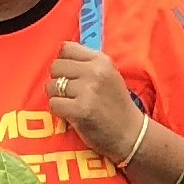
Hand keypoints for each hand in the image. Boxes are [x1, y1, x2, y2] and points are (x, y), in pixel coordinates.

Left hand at [46, 43, 147, 169]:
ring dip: (57, 97)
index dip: (64, 63)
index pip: (66, 48)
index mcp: (101, 60)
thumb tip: (60, 55)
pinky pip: (54, 104)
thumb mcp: (108, 75)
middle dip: (58, 80)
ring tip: (72, 104)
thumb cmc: (116, 106)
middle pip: (55, 66)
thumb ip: (87, 63)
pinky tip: (71, 115)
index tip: (71, 76)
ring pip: (52, 86)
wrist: (130, 134)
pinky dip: (59, 111)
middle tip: (70, 94)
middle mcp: (95, 71)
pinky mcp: (80, 109)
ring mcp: (87, 90)